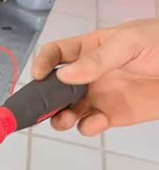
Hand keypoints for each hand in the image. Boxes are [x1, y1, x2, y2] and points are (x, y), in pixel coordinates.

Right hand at [33, 18, 158, 135]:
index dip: (43, 64)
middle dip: (44, 99)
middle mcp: (89, 74)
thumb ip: (97, 59)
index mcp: (90, 48)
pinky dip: (87, 127)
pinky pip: (90, 125)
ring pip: (67, 110)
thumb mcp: (131, 43)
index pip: (56, 54)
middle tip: (42, 109)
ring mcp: (99, 95)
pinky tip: (95, 123)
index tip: (38, 77)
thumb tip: (63, 75)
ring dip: (60, 118)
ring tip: (63, 120)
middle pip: (54, 87)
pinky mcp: (112, 116)